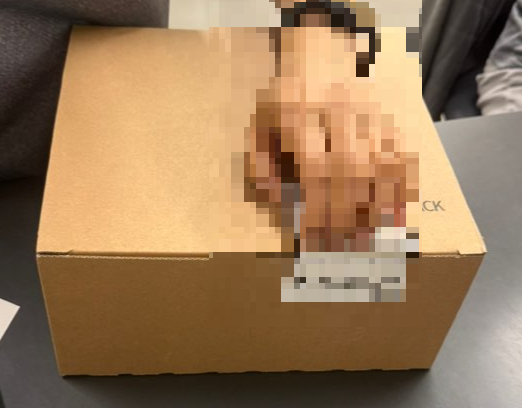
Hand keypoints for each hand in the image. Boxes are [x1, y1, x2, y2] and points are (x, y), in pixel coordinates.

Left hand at [247, 26, 417, 251]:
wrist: (318, 60)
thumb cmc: (282, 102)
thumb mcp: (257, 126)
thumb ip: (258, 164)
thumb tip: (277, 199)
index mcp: (299, 113)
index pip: (315, 170)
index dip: (317, 210)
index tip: (313, 243)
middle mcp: (340, 111)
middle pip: (351, 172)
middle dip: (348, 217)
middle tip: (341, 250)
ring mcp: (370, 113)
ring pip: (383, 164)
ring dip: (378, 208)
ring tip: (368, 241)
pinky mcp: (390, 118)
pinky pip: (404, 156)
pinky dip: (404, 189)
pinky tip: (397, 218)